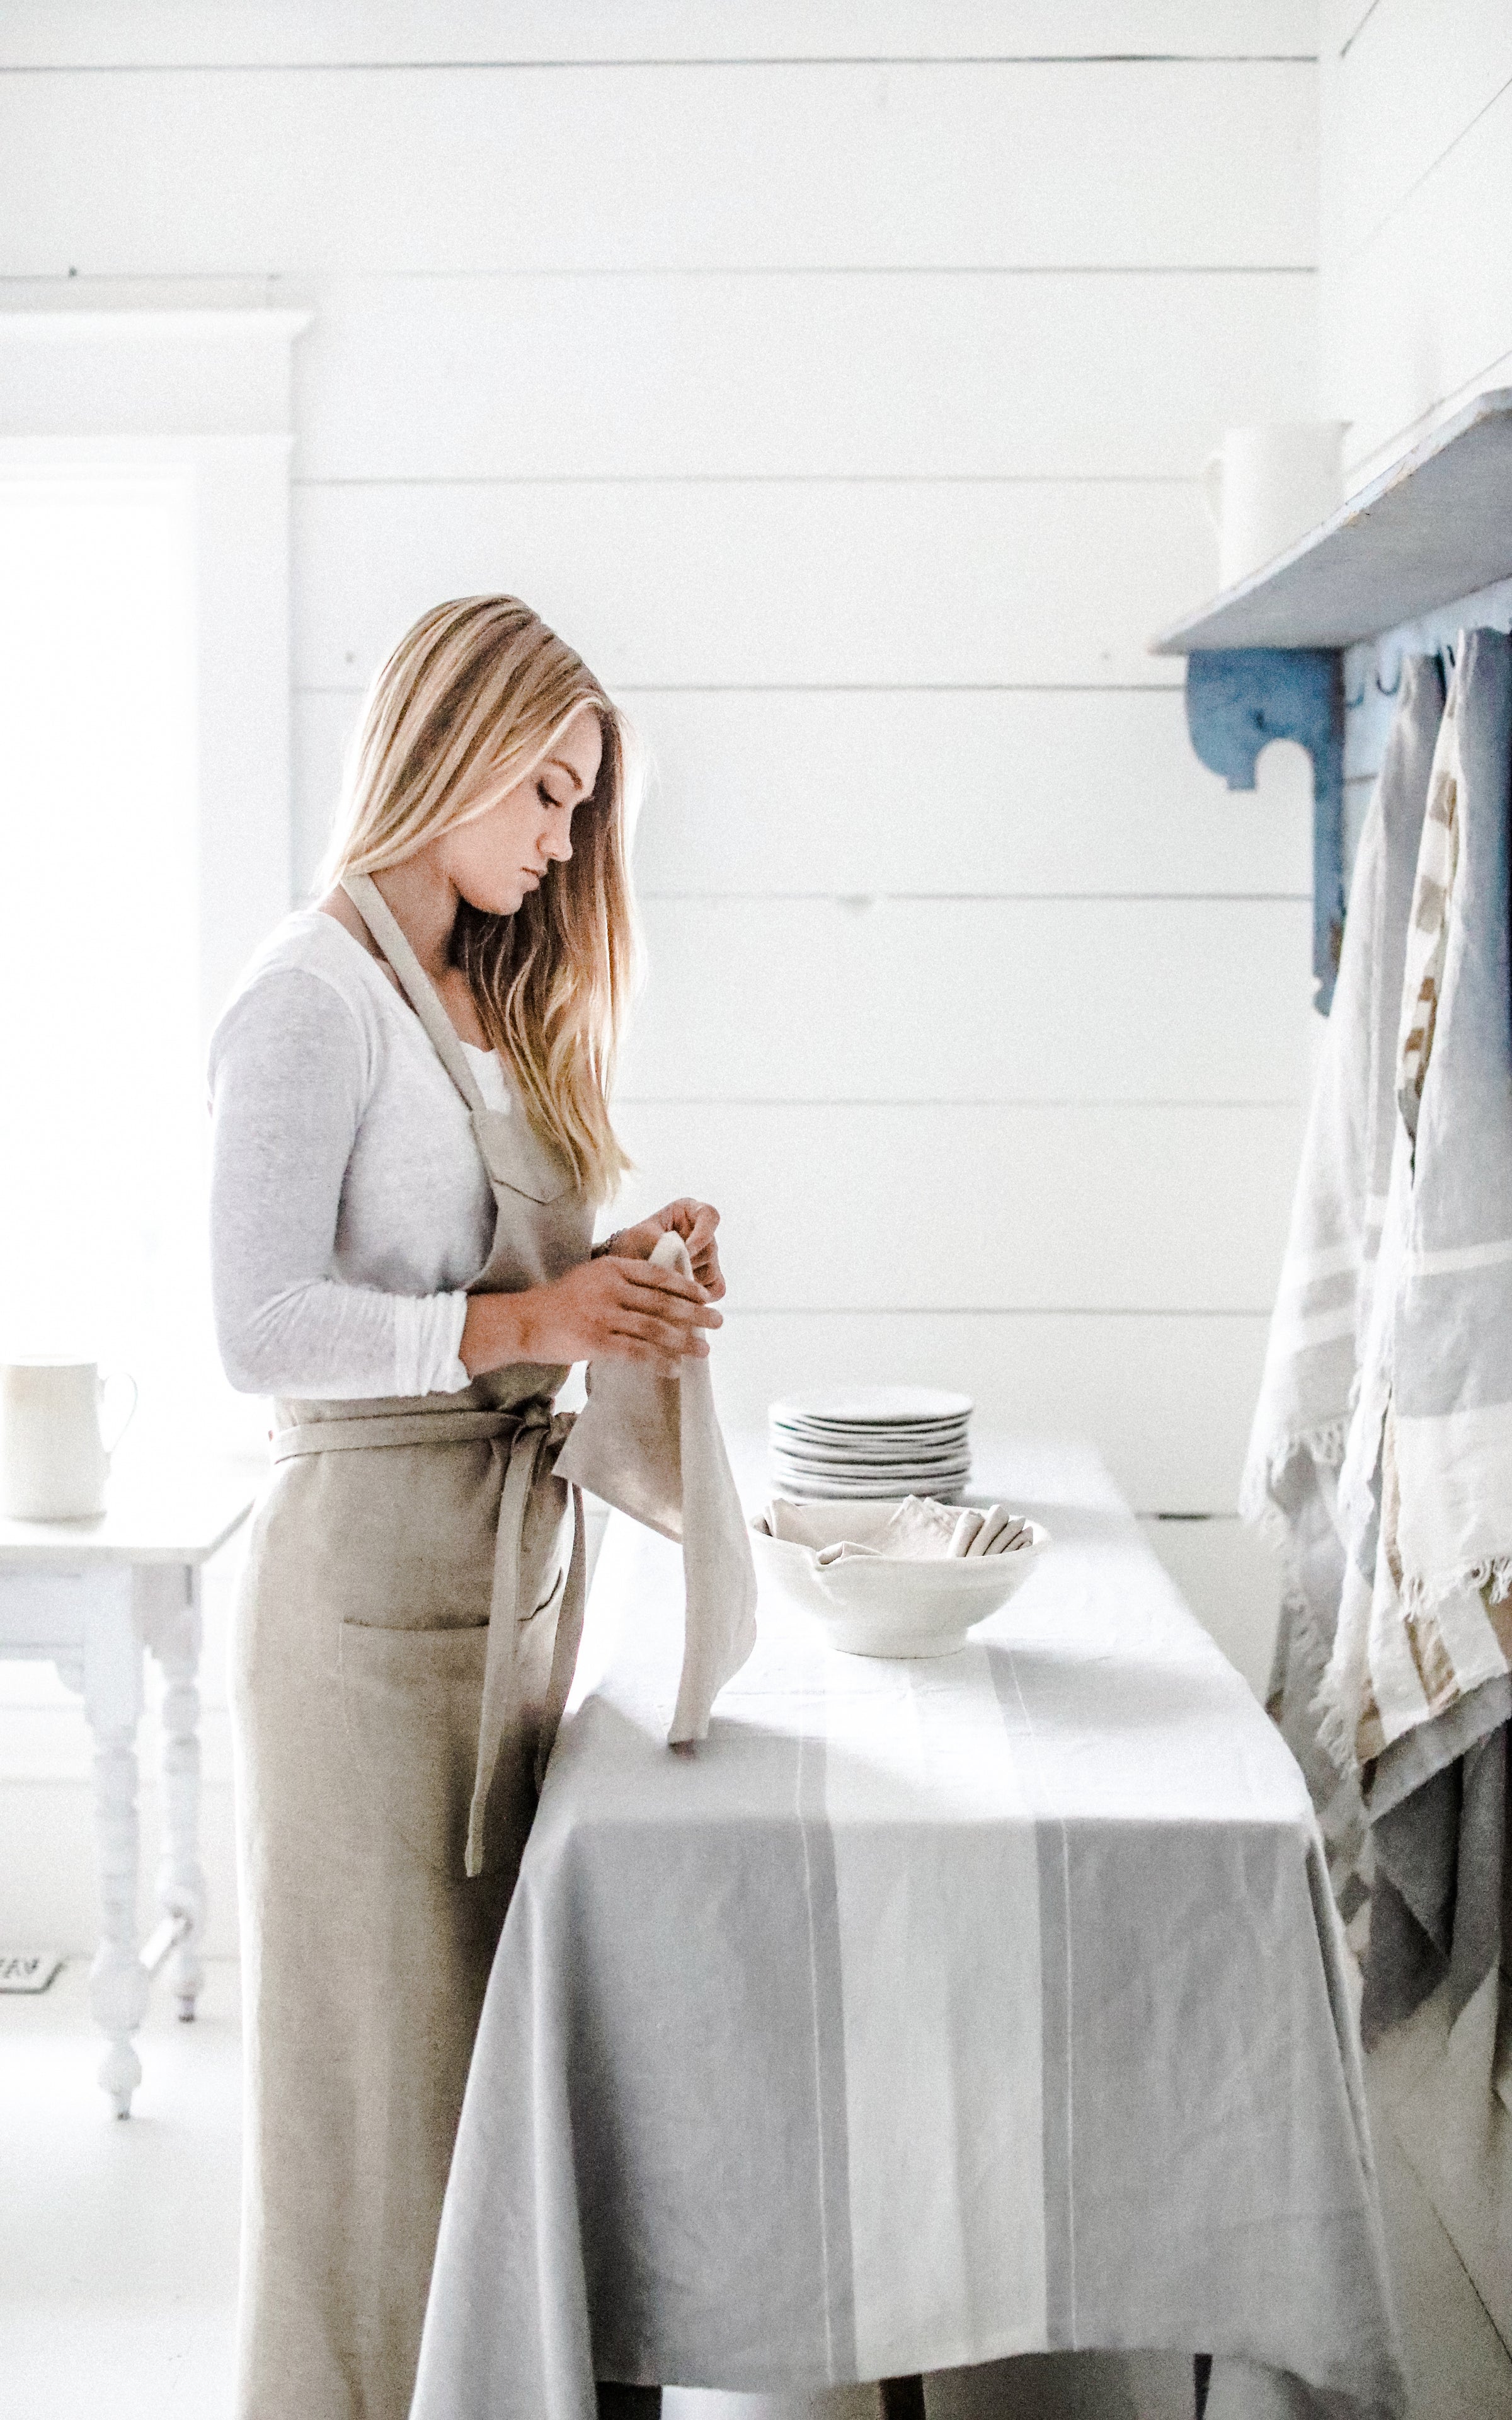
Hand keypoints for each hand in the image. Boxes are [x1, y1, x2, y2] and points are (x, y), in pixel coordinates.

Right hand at [461, 1253, 720, 1380]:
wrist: (524, 1321)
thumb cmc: (560, 1301)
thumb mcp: (591, 1276)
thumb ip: (621, 1279)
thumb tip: (661, 1291)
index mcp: (611, 1268)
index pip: (658, 1275)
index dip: (686, 1286)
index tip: (706, 1295)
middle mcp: (610, 1288)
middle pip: (663, 1302)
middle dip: (696, 1313)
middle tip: (719, 1321)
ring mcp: (603, 1315)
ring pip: (654, 1328)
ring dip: (684, 1340)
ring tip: (704, 1350)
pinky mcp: (596, 1341)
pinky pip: (636, 1352)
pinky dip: (659, 1361)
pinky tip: (674, 1369)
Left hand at [604, 1198, 725, 1299]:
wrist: (626, 1263)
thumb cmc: (633, 1242)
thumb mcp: (641, 1237)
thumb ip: (662, 1245)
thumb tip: (682, 1267)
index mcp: (689, 1211)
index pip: (710, 1216)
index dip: (703, 1234)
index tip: (687, 1249)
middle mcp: (703, 1231)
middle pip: (711, 1249)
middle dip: (688, 1264)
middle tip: (664, 1271)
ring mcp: (709, 1255)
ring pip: (712, 1272)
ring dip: (689, 1281)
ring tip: (664, 1282)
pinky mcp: (711, 1277)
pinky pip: (717, 1289)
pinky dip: (701, 1296)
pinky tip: (680, 1295)